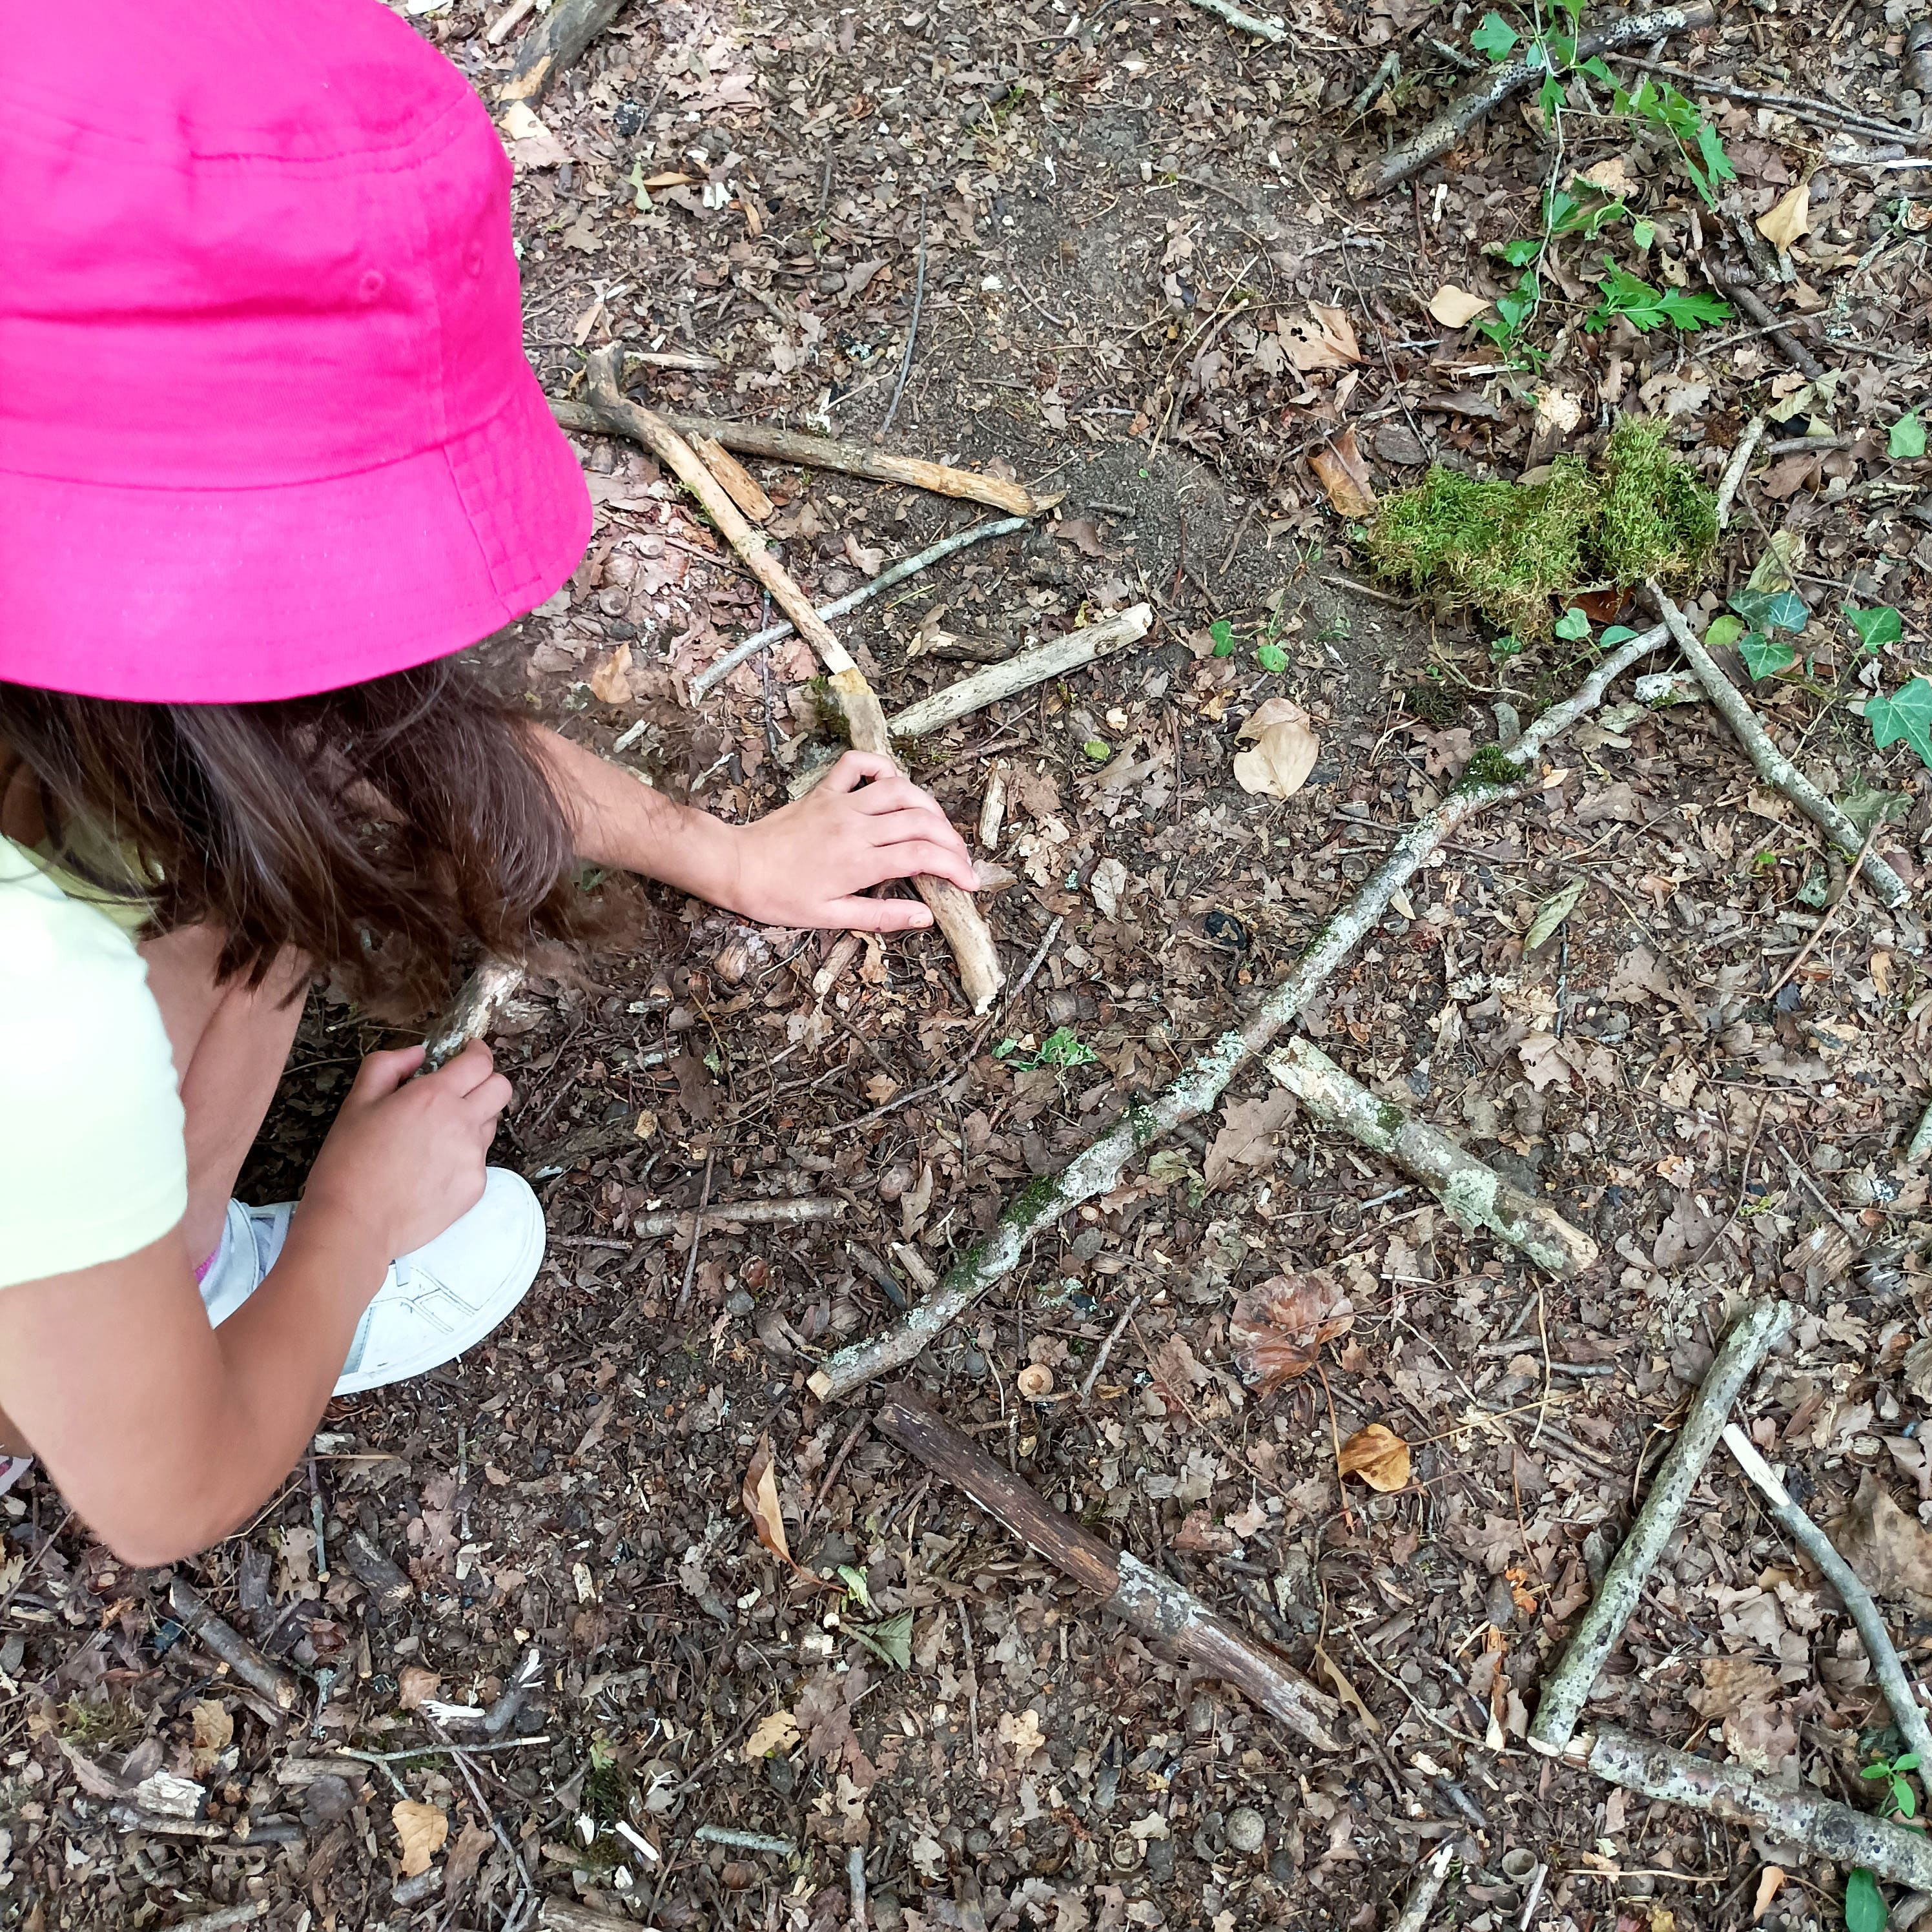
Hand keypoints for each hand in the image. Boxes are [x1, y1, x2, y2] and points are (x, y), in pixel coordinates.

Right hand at [302, 1040, 511, 1258]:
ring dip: (472, 1121)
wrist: (354, 1223)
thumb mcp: (356, 1102)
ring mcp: (473, 1157)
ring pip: (490, 1126)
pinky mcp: (475, 1187)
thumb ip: (387, 1065)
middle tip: (462, 1090)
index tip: (471, 1052)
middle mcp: (463, 1123)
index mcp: (435, 1097)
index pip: (480, 1063)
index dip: (478, 1052)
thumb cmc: (349, 1163)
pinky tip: (431, 1170)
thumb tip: (418, 1053)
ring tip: (434, 1138)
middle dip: (486, 1082)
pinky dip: (462, 1158)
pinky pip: (479, 1161)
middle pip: (501, 1089)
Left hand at [719, 751, 979, 930]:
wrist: (736, 866)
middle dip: (951, 840)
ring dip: (928, 805)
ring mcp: (841, 804)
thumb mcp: (830, 917)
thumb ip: (881, 916)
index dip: (954, 867)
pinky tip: (893, 784)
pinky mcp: (825, 791)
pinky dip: (882, 767)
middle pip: (921, 822)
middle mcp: (856, 826)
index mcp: (859, 861)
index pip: (923, 856)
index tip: (969, 882)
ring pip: (900, 789)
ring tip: (938, 827)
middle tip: (961, 860)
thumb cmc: (779, 897)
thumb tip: (924, 917)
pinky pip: (858, 765)